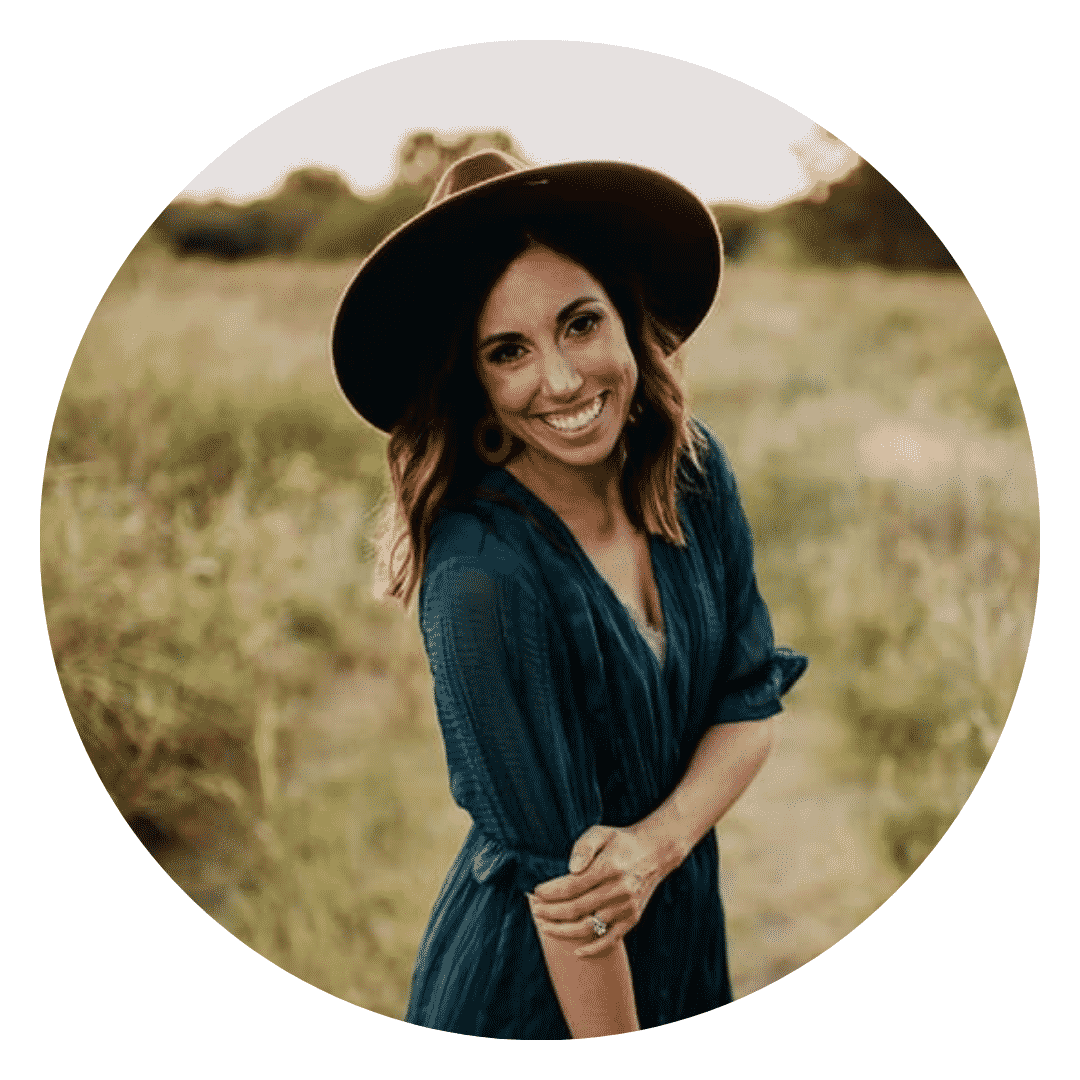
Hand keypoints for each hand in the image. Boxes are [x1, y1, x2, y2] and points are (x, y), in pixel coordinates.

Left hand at [527, 824, 677, 957]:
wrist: (654, 852)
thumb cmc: (620, 842)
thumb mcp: (601, 833)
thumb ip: (584, 847)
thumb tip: (571, 869)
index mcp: (609, 867)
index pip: (572, 886)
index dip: (551, 892)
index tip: (536, 892)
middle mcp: (619, 890)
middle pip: (577, 908)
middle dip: (551, 912)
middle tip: (535, 910)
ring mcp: (626, 907)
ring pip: (590, 927)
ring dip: (564, 930)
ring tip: (544, 927)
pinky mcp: (632, 918)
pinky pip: (611, 939)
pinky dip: (594, 949)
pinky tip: (576, 952)